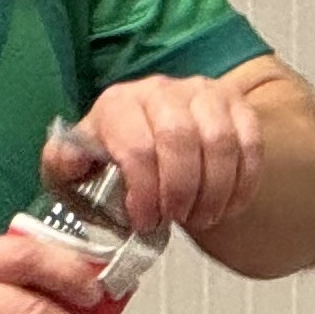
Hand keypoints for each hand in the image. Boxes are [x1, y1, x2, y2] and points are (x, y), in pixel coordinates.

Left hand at [51, 75, 264, 236]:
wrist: (152, 138)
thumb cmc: (114, 157)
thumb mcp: (77, 164)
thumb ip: (65, 163)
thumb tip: (70, 159)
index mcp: (118, 104)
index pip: (137, 147)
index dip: (145, 194)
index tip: (145, 222)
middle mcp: (160, 90)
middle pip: (180, 140)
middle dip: (180, 192)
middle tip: (175, 220)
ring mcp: (202, 94)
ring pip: (220, 141)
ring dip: (214, 191)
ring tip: (200, 217)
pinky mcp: (235, 105)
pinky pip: (249, 143)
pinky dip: (242, 183)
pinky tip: (226, 206)